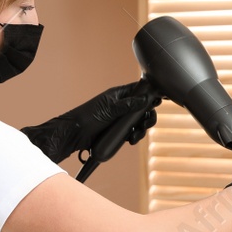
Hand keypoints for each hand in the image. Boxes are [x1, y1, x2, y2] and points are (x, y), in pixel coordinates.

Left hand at [21, 79, 162, 162]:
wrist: (74, 134)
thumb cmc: (88, 117)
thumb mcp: (110, 109)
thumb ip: (129, 104)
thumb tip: (147, 99)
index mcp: (119, 95)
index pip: (139, 91)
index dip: (149, 95)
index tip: (157, 102)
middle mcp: (121, 106)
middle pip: (142, 108)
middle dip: (147, 116)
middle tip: (147, 123)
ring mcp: (119, 119)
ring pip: (138, 122)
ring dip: (141, 129)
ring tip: (136, 136)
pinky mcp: (117, 131)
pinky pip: (131, 132)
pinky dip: (134, 136)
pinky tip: (131, 140)